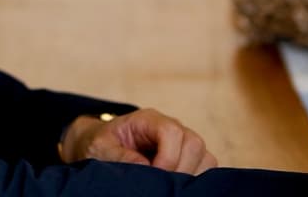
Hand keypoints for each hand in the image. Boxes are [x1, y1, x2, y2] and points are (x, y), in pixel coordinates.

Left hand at [58, 108, 216, 174]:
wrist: (102, 146)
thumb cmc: (101, 144)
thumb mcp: (100, 148)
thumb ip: (120, 156)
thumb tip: (145, 168)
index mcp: (148, 120)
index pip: (172, 132)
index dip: (168, 157)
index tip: (153, 174)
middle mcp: (171, 127)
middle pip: (194, 143)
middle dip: (181, 169)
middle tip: (161, 185)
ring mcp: (182, 142)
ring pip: (205, 157)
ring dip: (190, 176)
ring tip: (167, 187)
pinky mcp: (189, 158)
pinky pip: (206, 168)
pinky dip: (196, 180)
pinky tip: (175, 187)